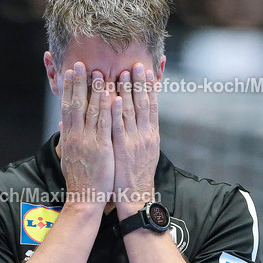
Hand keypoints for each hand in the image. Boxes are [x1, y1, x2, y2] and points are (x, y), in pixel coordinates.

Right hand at [59, 62, 113, 203]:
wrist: (84, 198)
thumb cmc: (79, 180)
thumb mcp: (68, 157)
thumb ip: (66, 140)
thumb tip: (62, 126)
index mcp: (69, 137)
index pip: (67, 107)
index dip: (69, 88)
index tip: (70, 72)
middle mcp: (76, 136)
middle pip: (77, 103)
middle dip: (79, 82)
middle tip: (82, 64)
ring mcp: (88, 141)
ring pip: (92, 110)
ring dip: (95, 90)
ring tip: (99, 72)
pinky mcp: (102, 148)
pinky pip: (105, 125)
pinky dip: (108, 109)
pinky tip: (111, 95)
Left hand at [112, 63, 159, 215]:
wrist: (136, 197)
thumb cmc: (137, 177)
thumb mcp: (145, 153)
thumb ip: (141, 134)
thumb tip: (140, 120)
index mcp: (151, 135)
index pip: (151, 106)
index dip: (149, 87)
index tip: (146, 71)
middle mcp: (145, 135)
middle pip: (142, 104)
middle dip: (138, 83)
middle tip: (135, 64)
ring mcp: (134, 142)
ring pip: (129, 111)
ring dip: (125, 91)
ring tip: (122, 73)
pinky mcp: (122, 149)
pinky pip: (117, 127)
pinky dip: (115, 111)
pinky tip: (111, 98)